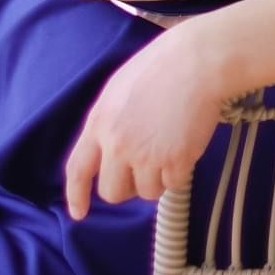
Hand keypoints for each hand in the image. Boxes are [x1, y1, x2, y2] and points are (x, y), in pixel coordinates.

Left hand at [65, 28, 223, 217]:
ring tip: (170, 145)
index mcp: (99, 123)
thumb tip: (110, 152)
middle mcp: (117, 144)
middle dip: (129, 186)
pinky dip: (180, 171)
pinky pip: (173, 184)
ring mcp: (145, 155)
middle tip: (146, 167)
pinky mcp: (173, 162)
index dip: (76, 194)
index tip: (79, 213)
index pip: (78, 169)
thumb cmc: (162, 66)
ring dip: (158, 177)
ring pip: (146, 192)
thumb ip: (109, 123)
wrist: (197, 61)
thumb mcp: (119, 90)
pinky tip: (186, 143)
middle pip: (112, 192)